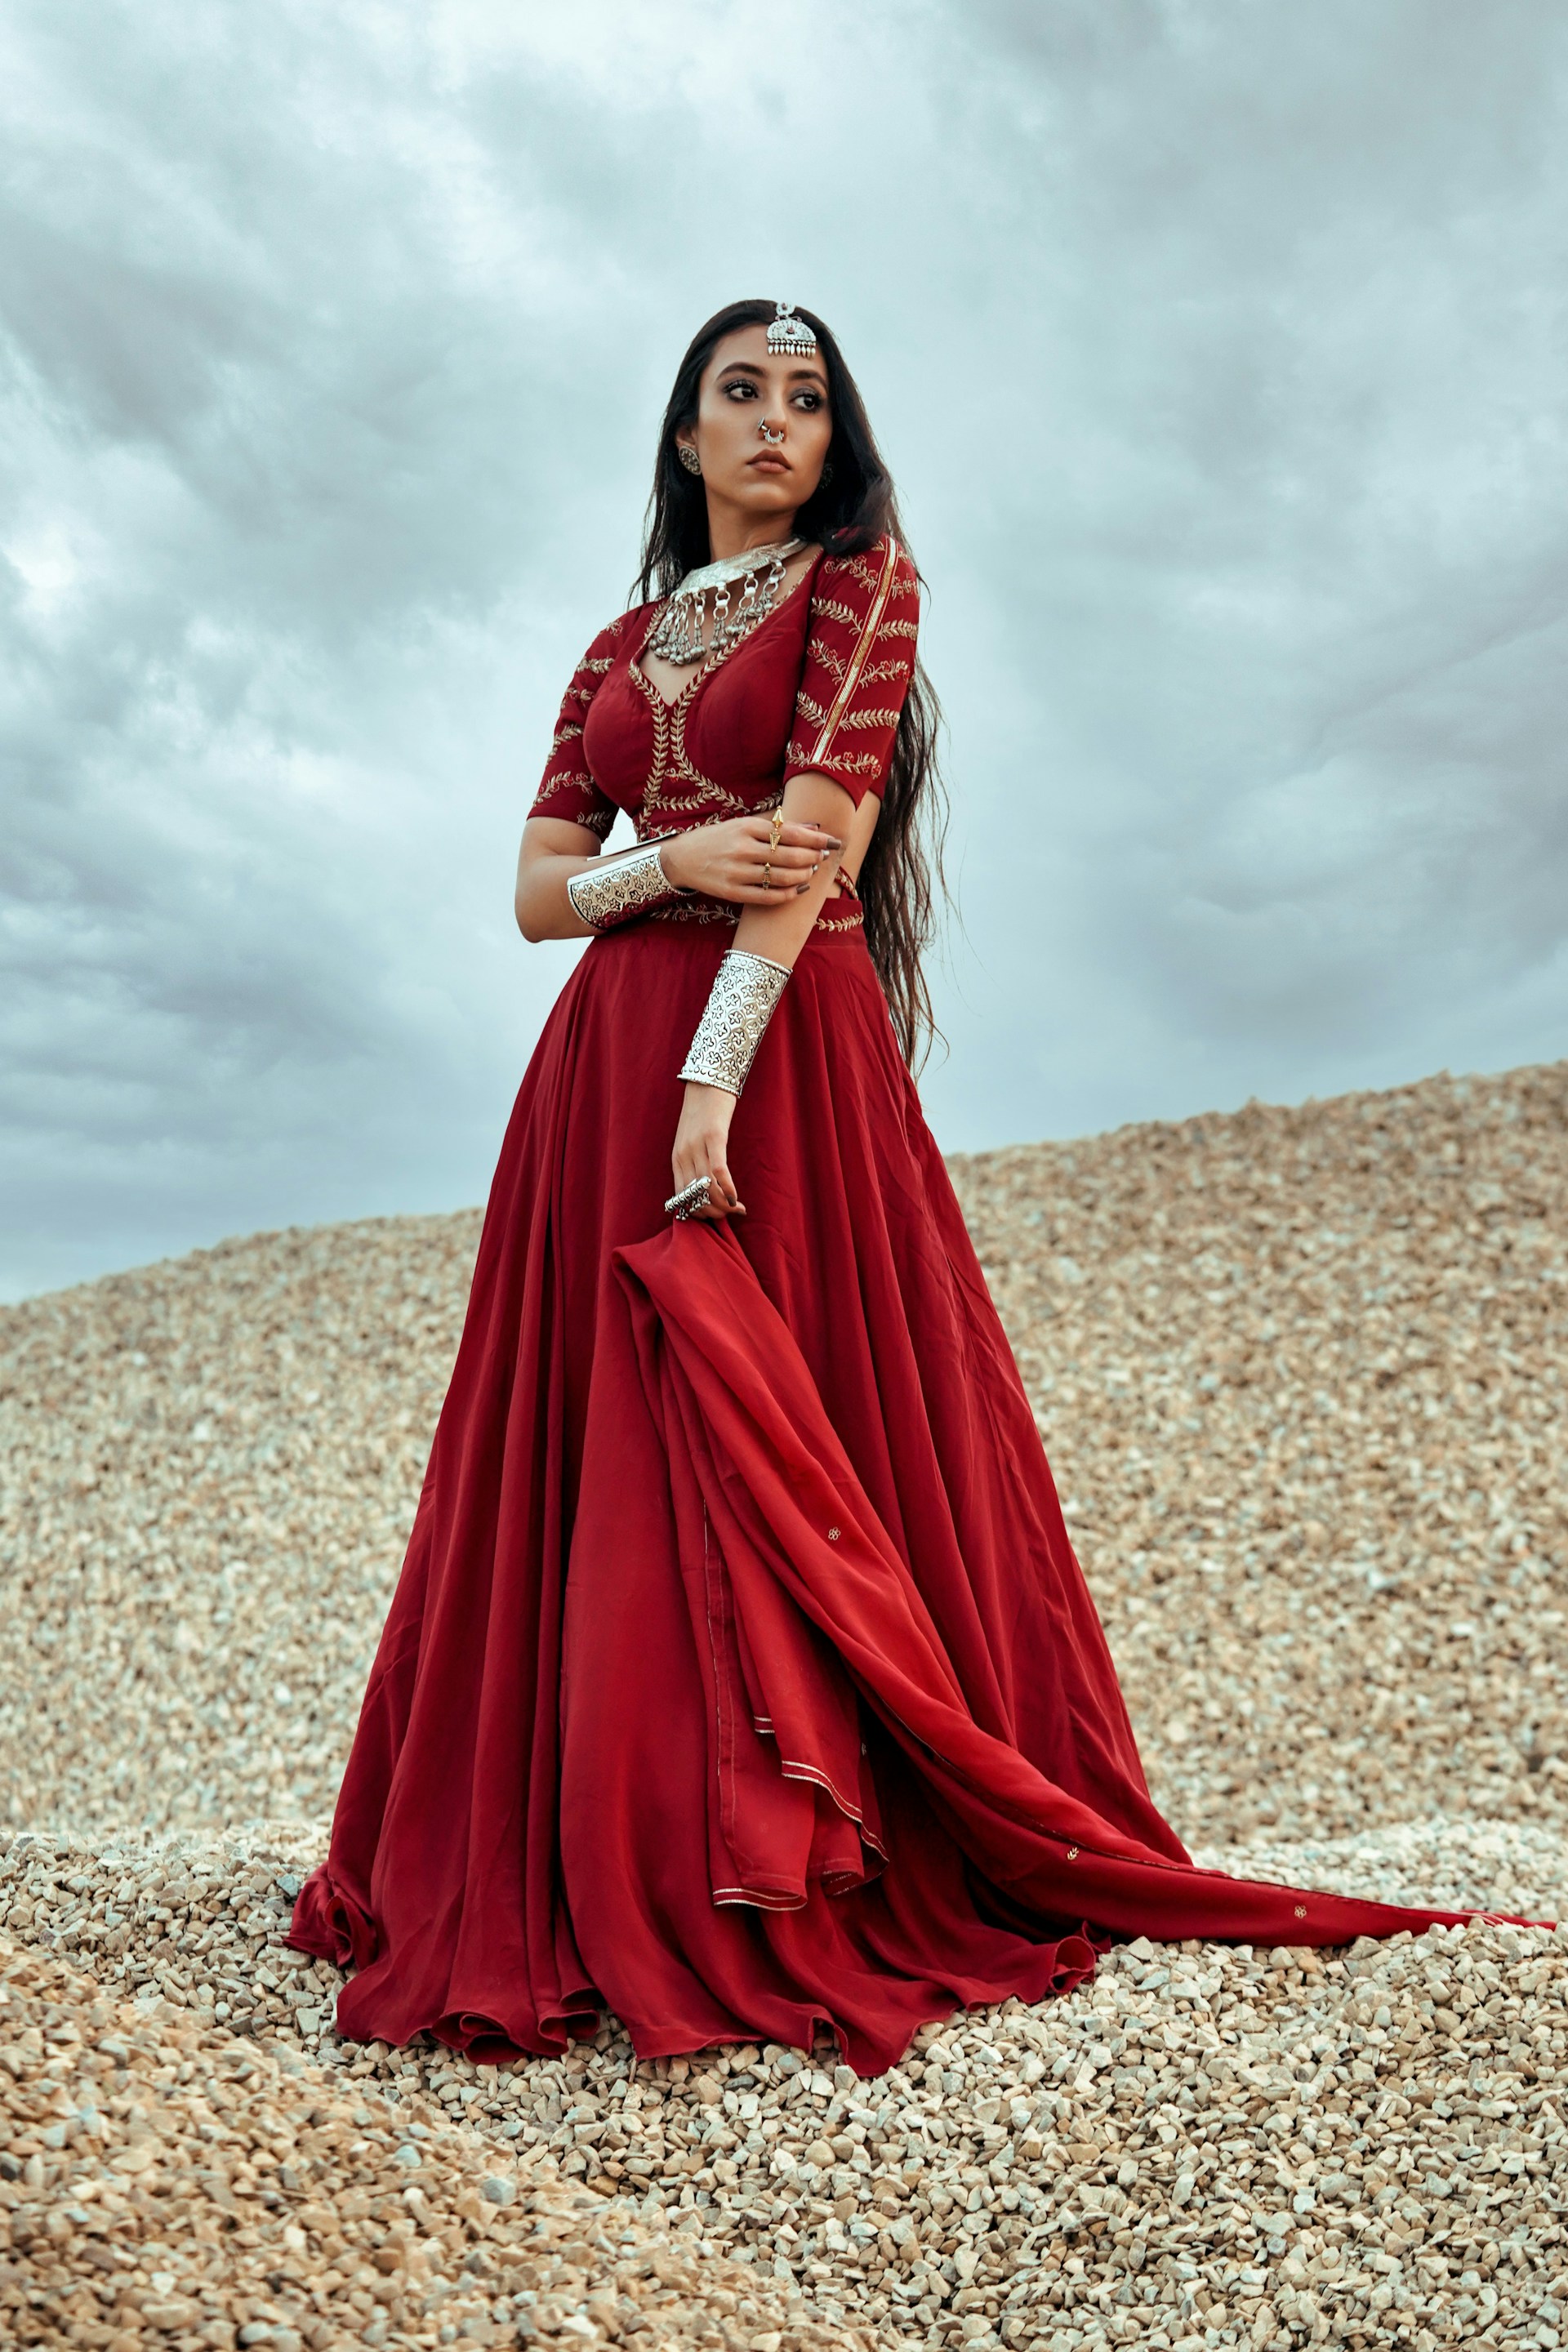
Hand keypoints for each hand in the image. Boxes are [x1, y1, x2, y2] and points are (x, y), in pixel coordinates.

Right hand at [659, 815, 841, 905]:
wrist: (683, 858)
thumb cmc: (719, 838)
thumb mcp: (744, 824)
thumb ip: (777, 826)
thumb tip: (813, 828)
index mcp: (747, 827)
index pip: (790, 833)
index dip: (815, 839)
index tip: (832, 842)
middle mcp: (742, 849)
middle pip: (790, 856)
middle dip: (812, 857)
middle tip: (822, 857)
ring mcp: (737, 872)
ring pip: (782, 877)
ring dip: (803, 875)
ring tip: (811, 871)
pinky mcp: (732, 892)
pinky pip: (768, 896)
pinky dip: (788, 894)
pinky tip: (798, 889)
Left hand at [671, 1082, 742, 1221]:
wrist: (708, 1081)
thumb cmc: (703, 1113)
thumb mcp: (692, 1140)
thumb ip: (695, 1162)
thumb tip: (708, 1188)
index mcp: (676, 1159)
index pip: (682, 1198)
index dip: (699, 1213)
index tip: (716, 1216)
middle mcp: (683, 1155)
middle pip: (695, 1196)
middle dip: (713, 1212)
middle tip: (730, 1213)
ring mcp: (697, 1146)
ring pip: (707, 1188)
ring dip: (723, 1205)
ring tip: (737, 1208)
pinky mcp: (714, 1137)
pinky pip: (718, 1171)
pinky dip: (727, 1188)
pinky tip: (735, 1197)